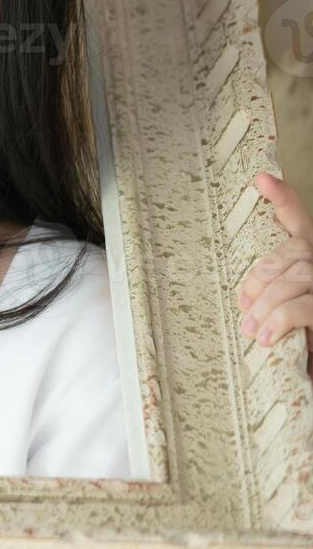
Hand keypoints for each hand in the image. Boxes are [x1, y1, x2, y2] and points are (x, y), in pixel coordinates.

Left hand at [237, 171, 312, 378]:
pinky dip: (281, 321)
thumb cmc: (303, 336)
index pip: (300, 220)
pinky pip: (304, 307)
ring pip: (298, 278)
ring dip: (267, 305)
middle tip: (243, 308)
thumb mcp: (284, 308)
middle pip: (293, 252)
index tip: (261, 178)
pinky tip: (268, 339)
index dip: (283, 198)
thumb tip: (243, 300)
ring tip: (251, 330)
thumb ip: (271, 293)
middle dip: (261, 279)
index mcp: (312, 256)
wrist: (311, 369)